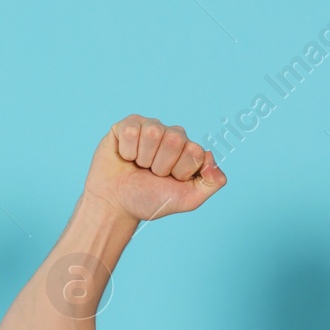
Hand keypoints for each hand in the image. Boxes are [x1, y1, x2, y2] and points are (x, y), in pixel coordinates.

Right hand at [82, 115, 225, 222]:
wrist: (117, 204)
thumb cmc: (150, 200)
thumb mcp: (188, 199)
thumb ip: (212, 182)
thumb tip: (211, 155)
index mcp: (189, 150)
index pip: (194, 151)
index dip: (180, 171)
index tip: (170, 181)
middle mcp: (172, 135)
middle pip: (174, 139)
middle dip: (160, 165)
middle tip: (152, 174)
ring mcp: (150, 128)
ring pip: (152, 132)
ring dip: (143, 158)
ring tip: (139, 166)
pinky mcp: (128, 125)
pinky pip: (131, 131)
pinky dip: (127, 151)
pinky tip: (126, 158)